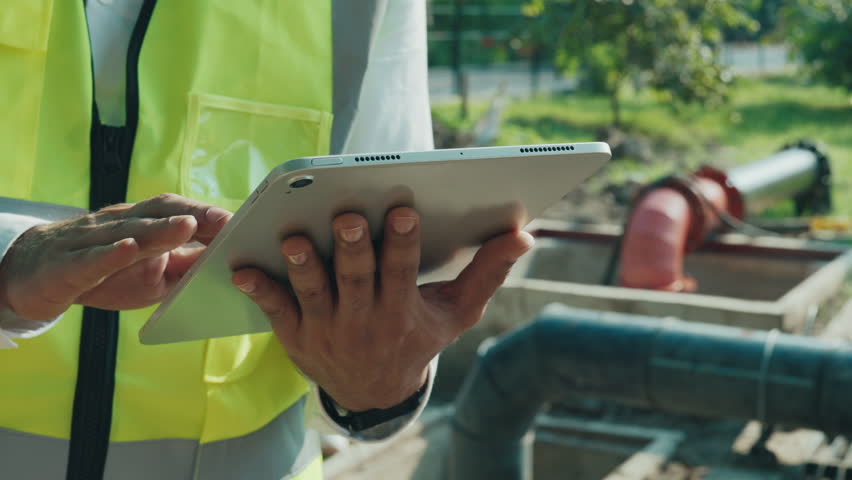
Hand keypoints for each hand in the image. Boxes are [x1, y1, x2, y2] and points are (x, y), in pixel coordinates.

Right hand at [0, 193, 230, 320]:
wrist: (33, 275)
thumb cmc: (104, 272)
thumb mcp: (152, 274)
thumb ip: (187, 265)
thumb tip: (231, 264)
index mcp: (143, 223)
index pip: (181, 212)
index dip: (210, 215)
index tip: (243, 220)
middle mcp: (120, 224)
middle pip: (160, 214)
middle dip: (194, 215)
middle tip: (225, 220)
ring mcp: (93, 241)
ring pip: (129, 232)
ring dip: (160, 230)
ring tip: (188, 227)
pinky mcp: (67, 266)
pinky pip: (91, 259)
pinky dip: (110, 254)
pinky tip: (129, 250)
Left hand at [231, 207, 533, 411]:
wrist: (374, 391)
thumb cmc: (419, 337)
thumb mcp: (457, 311)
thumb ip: (488, 272)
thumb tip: (523, 233)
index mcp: (403, 310)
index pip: (402, 273)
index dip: (401, 242)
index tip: (401, 210)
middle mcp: (364, 320)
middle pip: (357, 280)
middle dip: (353, 249)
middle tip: (346, 216)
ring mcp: (327, 328)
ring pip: (313, 293)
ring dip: (303, 266)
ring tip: (293, 238)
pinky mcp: (295, 334)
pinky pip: (275, 311)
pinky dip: (259, 291)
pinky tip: (241, 269)